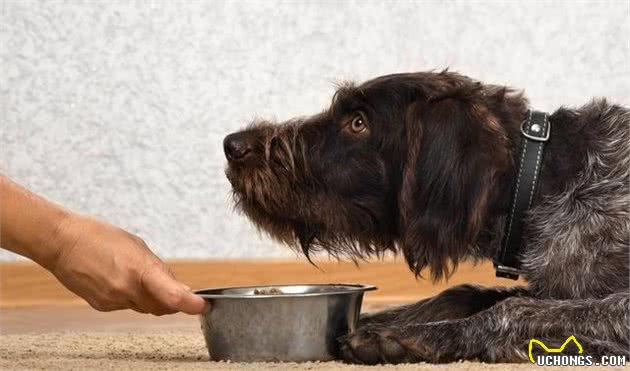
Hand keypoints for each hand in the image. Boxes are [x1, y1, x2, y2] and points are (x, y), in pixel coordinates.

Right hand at [47, 214, 206, 314]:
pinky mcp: (102, 306)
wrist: (61, 243)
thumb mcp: (137, 245)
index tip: (202, 305)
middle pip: (162, 307)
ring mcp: (113, 300)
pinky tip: (122, 280)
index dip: (192, 304)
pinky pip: (127, 306)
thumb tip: (176, 285)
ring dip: (153, 298)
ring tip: (140, 276)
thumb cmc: (99, 236)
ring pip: (145, 308)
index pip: (174, 296)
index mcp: (139, 270)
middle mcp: (127, 289)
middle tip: (177, 289)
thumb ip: (158, 268)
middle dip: (173, 301)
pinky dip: (133, 297)